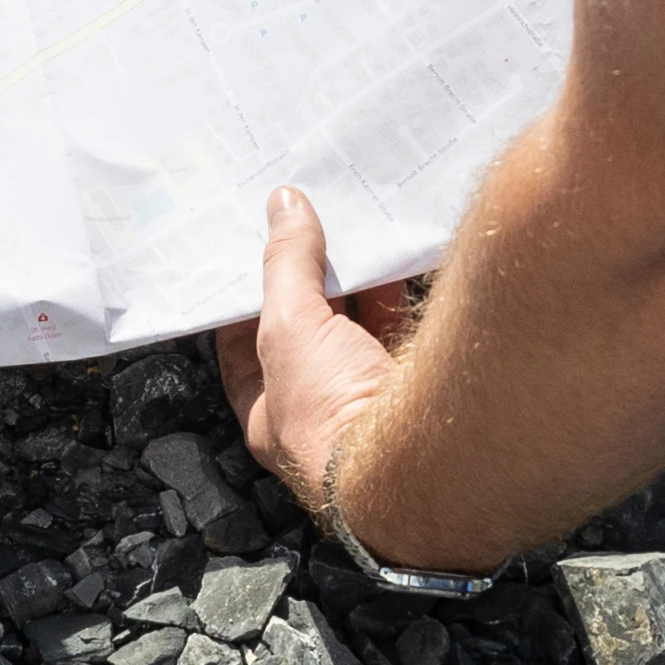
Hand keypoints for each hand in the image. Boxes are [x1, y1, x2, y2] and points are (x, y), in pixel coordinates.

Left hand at [217, 186, 423, 528]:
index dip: (243, 299)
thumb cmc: (335, 415)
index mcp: (271, 416)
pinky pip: (403, 326)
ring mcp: (371, 398)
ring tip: (351, 225)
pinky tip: (399, 251)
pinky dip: (400, 290)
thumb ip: (286, 266)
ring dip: (356, 281)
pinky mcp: (417, 382)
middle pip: (308, 332)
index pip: (243, 348)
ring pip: (358, 327)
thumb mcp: (289, 327)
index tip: (247, 251)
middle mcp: (320, 410)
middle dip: (309, 281)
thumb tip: (283, 206)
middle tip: (305, 225)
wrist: (421, 458)